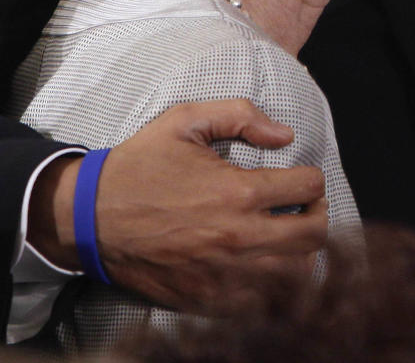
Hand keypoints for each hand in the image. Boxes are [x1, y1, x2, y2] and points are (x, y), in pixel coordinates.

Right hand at [31, 99, 327, 312]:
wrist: (90, 218)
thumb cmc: (141, 164)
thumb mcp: (186, 120)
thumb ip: (241, 115)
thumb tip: (285, 134)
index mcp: (237, 191)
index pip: (309, 188)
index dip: (313, 178)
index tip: (304, 178)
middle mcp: (237, 238)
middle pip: (313, 236)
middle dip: (318, 215)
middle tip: (306, 207)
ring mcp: (224, 275)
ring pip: (295, 276)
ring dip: (301, 253)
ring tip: (289, 236)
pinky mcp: (206, 301)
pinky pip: (262, 303)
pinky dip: (273, 285)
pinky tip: (264, 265)